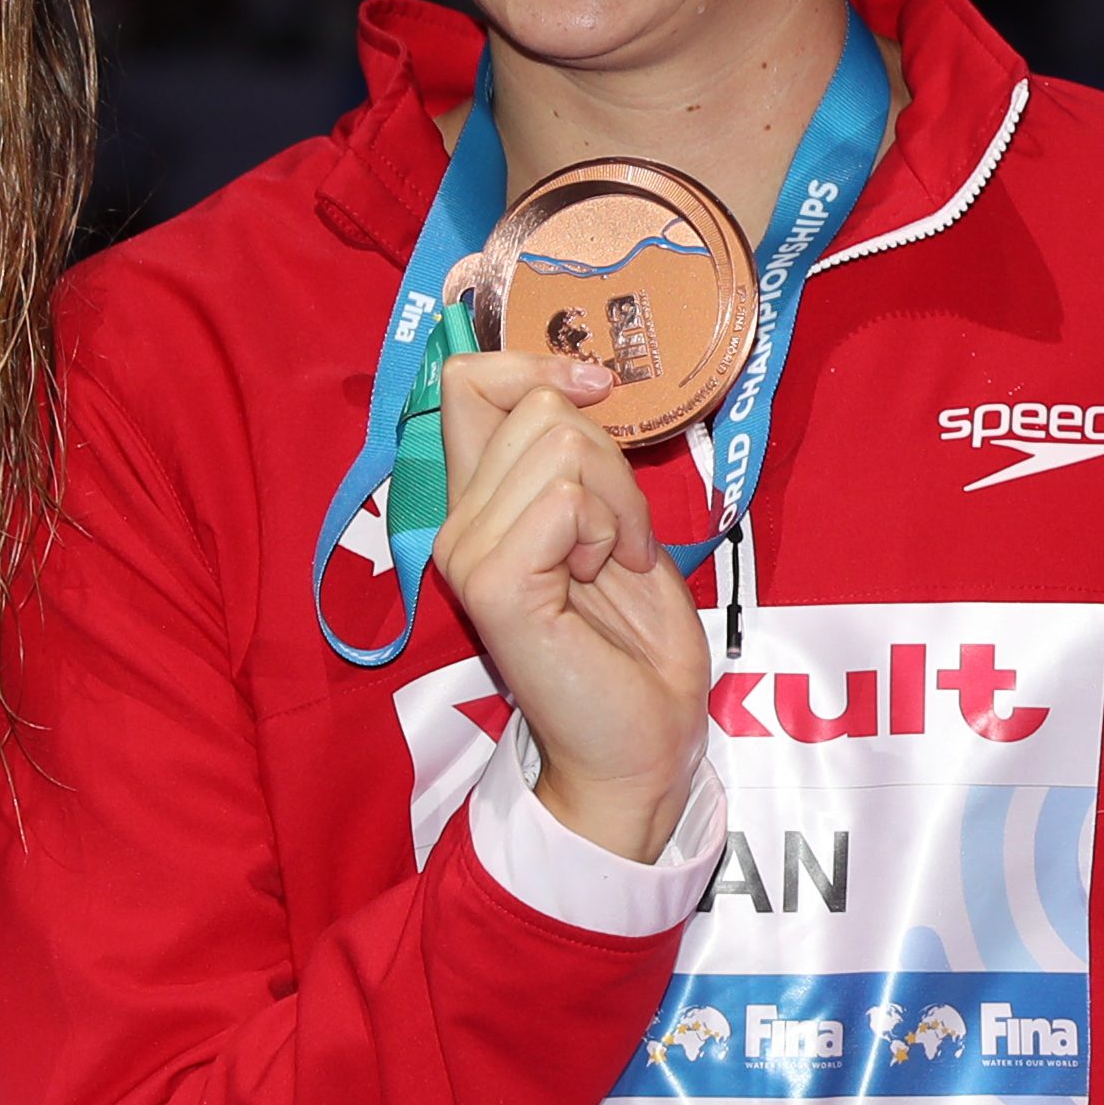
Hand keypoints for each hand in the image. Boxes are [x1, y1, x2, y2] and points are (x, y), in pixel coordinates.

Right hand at [424, 348, 713, 863]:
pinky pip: (568, 499)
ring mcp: (469, 551)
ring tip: (613, 563)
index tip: (597, 394)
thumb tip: (580, 377)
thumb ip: (577, 457)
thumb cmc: (633, 642)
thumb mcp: (612, 520)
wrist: (643, 739)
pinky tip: (603, 579)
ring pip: (561, 446)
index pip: (467, 380)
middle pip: (536, 405)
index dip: (535, 365)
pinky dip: (611, 531)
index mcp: (481, 501)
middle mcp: (459, 520)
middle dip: (610, 459)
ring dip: (619, 502)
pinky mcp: (494, 582)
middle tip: (622, 537)